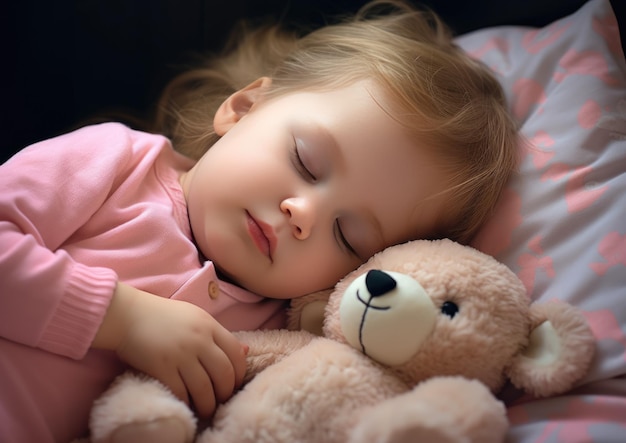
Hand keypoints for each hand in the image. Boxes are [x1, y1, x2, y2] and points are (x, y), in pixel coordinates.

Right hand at [93, 282, 247, 416]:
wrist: (127, 314)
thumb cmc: (162, 316)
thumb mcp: (196, 317)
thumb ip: (218, 334)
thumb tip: (245, 351)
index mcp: (209, 325)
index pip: (236, 353)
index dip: (239, 373)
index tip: (233, 383)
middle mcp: (199, 340)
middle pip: (224, 374)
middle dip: (225, 392)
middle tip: (220, 401)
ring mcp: (181, 354)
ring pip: (204, 388)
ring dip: (208, 404)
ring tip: (205, 409)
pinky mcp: (162, 367)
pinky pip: (181, 392)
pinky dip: (186, 402)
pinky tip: (186, 404)